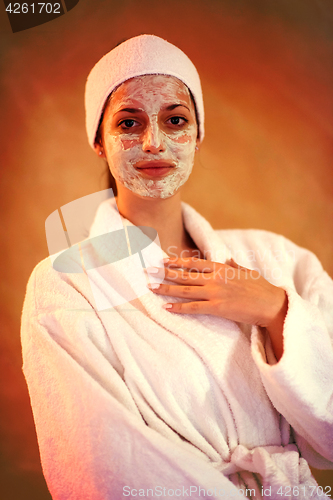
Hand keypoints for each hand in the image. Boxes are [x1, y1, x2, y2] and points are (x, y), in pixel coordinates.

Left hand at [146, 257, 287, 359]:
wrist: (271, 304)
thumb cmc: (261, 288)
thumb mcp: (246, 272)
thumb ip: (234, 266)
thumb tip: (228, 260)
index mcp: (221, 268)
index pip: (193, 263)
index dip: (175, 261)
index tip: (162, 261)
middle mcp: (215, 278)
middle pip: (184, 275)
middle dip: (164, 273)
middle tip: (148, 271)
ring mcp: (215, 292)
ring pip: (185, 290)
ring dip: (166, 289)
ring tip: (151, 287)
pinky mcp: (217, 308)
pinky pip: (193, 308)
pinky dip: (178, 307)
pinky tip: (166, 307)